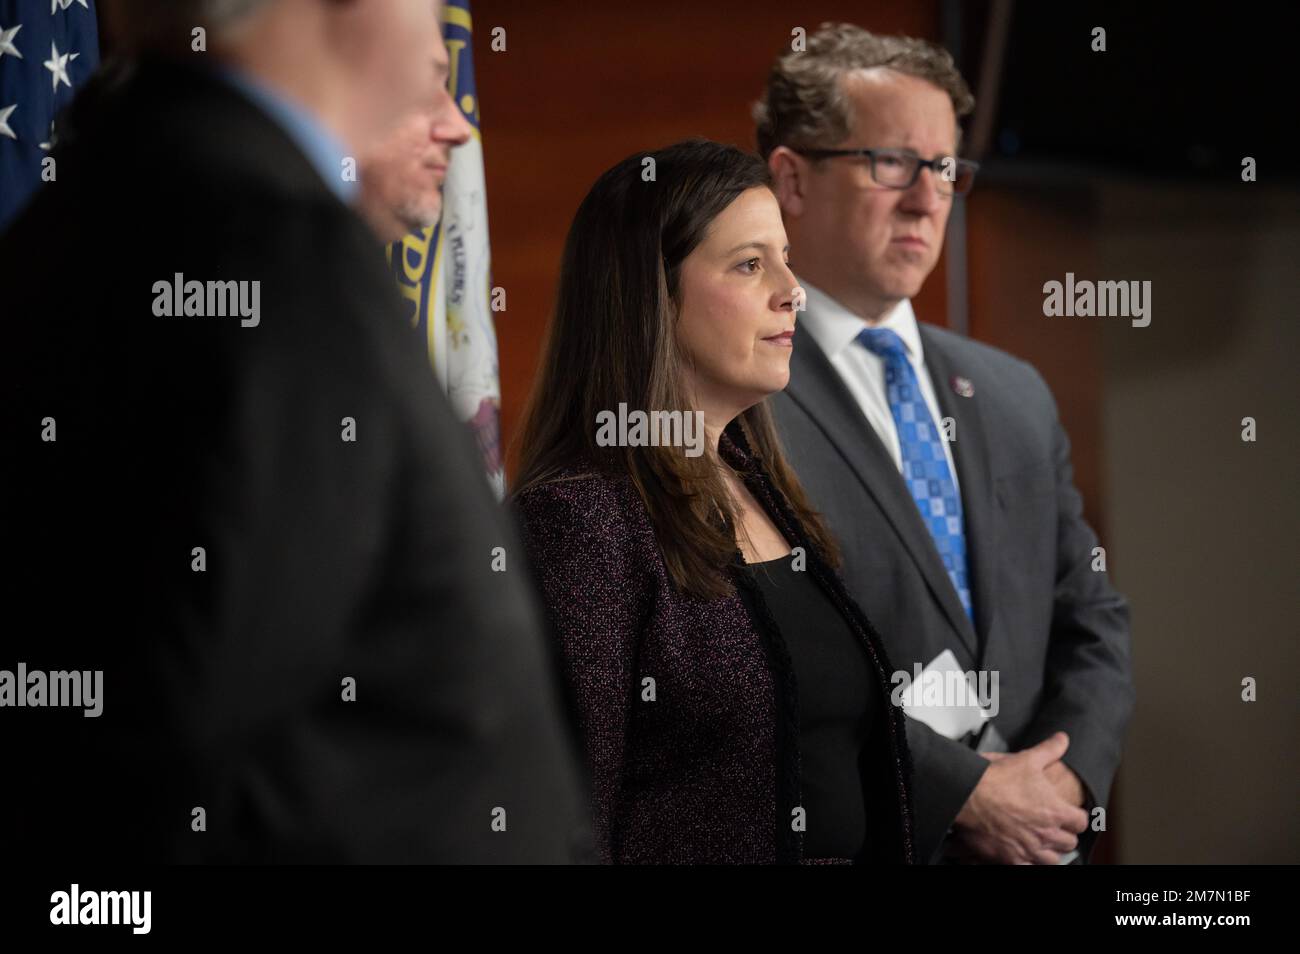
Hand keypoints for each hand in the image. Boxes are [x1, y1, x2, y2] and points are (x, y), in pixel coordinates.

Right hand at [949, 732, 1088, 863]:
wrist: (968, 795)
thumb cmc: (996, 780)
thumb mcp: (1027, 759)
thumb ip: (1049, 750)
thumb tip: (1062, 740)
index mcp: (1055, 810)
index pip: (1081, 822)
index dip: (1076, 816)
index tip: (1071, 814)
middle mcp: (1046, 833)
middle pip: (1069, 842)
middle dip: (1064, 834)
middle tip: (1055, 827)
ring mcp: (1029, 848)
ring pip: (1052, 859)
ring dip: (1050, 851)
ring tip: (1042, 842)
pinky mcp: (1011, 858)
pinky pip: (1029, 867)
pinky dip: (1029, 861)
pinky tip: (1023, 852)